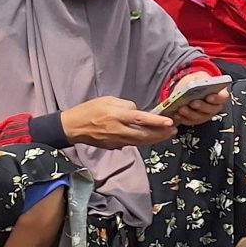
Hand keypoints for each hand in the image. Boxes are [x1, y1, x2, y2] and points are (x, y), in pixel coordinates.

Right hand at [61, 96, 175, 148]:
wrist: (72, 127)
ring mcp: (115, 140)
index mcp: (116, 116)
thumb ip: (125, 105)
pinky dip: (143, 142)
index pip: (140, 119)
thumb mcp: (108, 100)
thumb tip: (138, 111)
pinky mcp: (113, 146)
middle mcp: (118, 130)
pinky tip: (151, 138)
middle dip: (161, 134)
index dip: (156, 122)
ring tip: (167, 134)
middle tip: (173, 130)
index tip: (169, 122)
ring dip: (155, 139)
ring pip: (140, 142)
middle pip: (144, 135)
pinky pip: (132, 144)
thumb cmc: (89, 110)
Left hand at [168, 71, 228, 126]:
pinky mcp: (195, 120)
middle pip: (212, 109)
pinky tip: (177, 113)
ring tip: (181, 108)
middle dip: (201, 106)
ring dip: (190, 113)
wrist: (185, 90)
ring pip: (200, 117)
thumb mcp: (198, 76)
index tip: (209, 96)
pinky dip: (183, 118)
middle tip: (193, 102)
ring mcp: (205, 115)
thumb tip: (198, 83)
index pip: (224, 97)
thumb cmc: (194, 82)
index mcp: (219, 94)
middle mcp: (214, 106)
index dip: (217, 98)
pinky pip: (190, 121)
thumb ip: (200, 78)